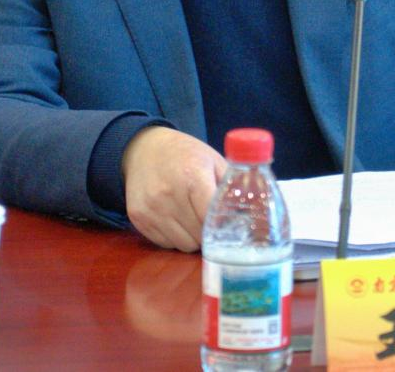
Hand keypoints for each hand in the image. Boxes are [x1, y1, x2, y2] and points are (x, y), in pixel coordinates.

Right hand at [122, 126, 226, 250]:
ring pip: (183, 245)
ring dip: (192, 237)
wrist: (144, 149)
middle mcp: (168, 194)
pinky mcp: (138, 218)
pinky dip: (174, 237)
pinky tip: (176, 219)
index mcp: (192, 177)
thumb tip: (256, 212)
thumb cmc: (186, 154)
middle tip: (211, 223)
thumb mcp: (213, 160)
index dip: (221, 226)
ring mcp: (151, 208)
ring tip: (193, 220)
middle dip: (208, 234)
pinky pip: (164, 244)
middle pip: (198, 236)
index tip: (228, 227)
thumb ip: (232, 184)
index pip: (210, 218)